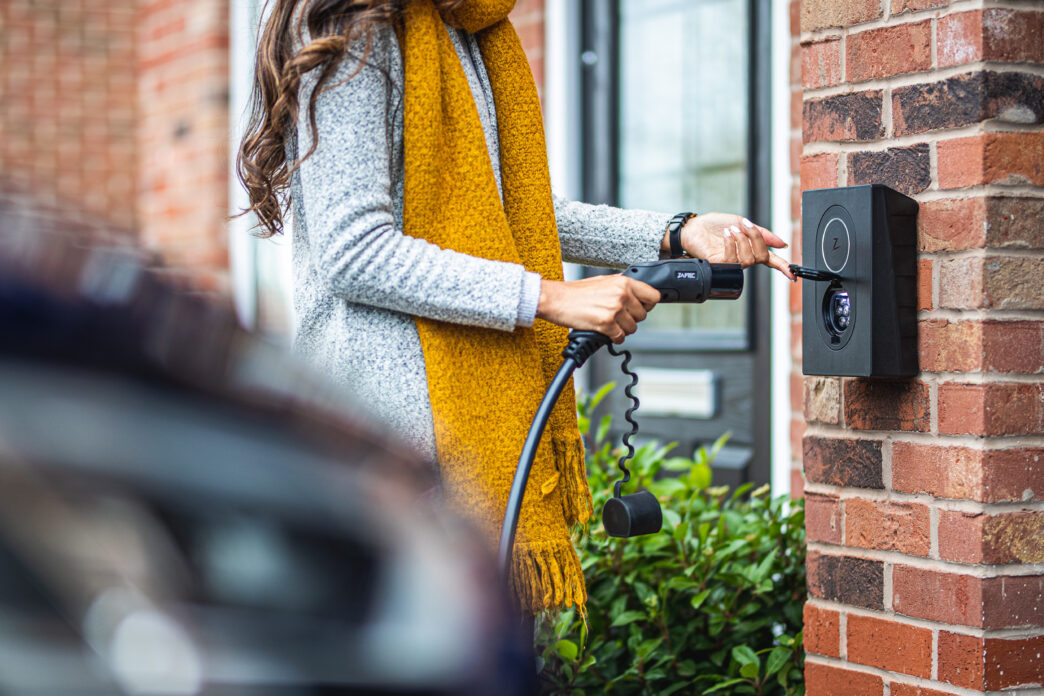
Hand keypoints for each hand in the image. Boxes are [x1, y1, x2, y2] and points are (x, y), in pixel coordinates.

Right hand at [536, 275, 659, 343]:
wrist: (556, 299)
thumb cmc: (575, 292)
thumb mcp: (603, 281)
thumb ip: (621, 287)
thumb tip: (635, 295)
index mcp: (623, 282)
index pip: (653, 296)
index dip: (648, 305)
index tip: (642, 308)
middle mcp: (621, 294)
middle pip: (643, 315)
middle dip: (632, 319)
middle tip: (619, 317)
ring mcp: (614, 310)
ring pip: (632, 328)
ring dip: (623, 329)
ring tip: (610, 324)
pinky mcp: (605, 324)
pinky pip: (620, 337)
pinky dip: (614, 338)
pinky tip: (607, 332)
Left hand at [665, 213, 794, 280]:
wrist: (693, 226)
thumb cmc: (714, 225)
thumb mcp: (742, 222)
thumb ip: (762, 233)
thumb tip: (782, 244)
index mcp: (750, 248)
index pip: (770, 259)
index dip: (782, 267)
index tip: (793, 273)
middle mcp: (742, 258)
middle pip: (761, 257)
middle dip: (757, 239)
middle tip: (745, 225)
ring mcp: (731, 263)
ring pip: (748, 259)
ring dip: (742, 240)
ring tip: (732, 229)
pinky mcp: (719, 265)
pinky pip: (732, 260)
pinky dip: (731, 244)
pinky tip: (726, 235)